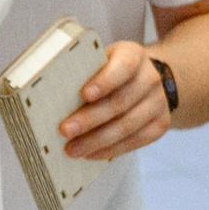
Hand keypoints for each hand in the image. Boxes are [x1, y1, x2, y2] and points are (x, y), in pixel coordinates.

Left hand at [61, 41, 172, 159]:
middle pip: (120, 101)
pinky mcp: (160, 124)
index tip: (84, 94)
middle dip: (90, 119)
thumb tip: (47, 90)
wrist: (145, 79)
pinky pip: (136, 141)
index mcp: (133, 55)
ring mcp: (158, 102)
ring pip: (128, 125)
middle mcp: (150, 78)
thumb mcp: (100, 60)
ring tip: (73, 149)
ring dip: (98, 140)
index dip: (104, 81)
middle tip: (65, 130)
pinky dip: (111, 150)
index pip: (123, 66)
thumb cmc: (111, 70)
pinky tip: (91, 154)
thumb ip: (82, 71)